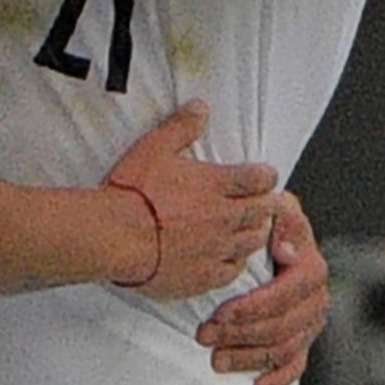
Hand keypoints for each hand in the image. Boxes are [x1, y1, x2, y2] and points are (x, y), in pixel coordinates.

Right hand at [104, 101, 282, 299]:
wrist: (115, 237)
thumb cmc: (131, 194)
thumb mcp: (155, 147)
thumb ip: (181, 127)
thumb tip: (201, 108)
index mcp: (215, 185)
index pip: (259, 178)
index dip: (267, 176)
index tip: (267, 176)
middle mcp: (222, 217)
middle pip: (263, 211)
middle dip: (270, 206)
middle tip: (270, 204)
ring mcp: (215, 248)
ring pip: (253, 241)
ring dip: (256, 233)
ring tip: (253, 228)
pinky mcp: (203, 275)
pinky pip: (232, 271)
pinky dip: (236, 263)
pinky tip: (232, 259)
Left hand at [197, 192, 329, 384]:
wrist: (271, 238)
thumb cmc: (266, 225)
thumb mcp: (272, 209)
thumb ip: (278, 218)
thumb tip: (286, 249)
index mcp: (310, 267)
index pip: (287, 293)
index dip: (254, 308)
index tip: (221, 314)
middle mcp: (316, 298)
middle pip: (284, 325)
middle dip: (242, 334)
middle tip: (205, 335)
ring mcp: (310, 323)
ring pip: (285, 349)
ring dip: (249, 358)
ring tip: (216, 359)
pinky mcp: (302, 342)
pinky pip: (296, 366)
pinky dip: (278, 379)